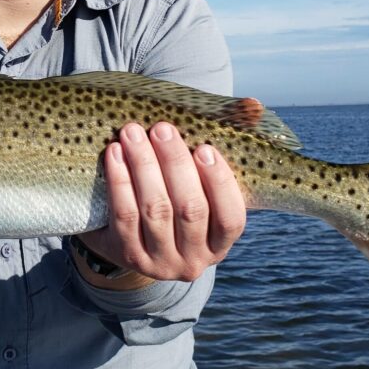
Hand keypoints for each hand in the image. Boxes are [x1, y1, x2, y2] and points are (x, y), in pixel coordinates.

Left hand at [79, 121, 245, 282]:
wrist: (126, 239)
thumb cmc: (174, 197)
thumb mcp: (200, 184)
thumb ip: (224, 147)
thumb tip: (253, 105)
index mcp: (220, 243)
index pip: (230, 218)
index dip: (220, 182)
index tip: (205, 147)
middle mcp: (194, 260)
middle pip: (189, 209)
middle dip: (175, 164)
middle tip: (162, 128)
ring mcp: (159, 262)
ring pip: (155, 210)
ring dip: (143, 166)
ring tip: (132, 133)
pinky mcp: (127, 255)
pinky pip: (124, 216)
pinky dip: (120, 181)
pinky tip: (114, 154)